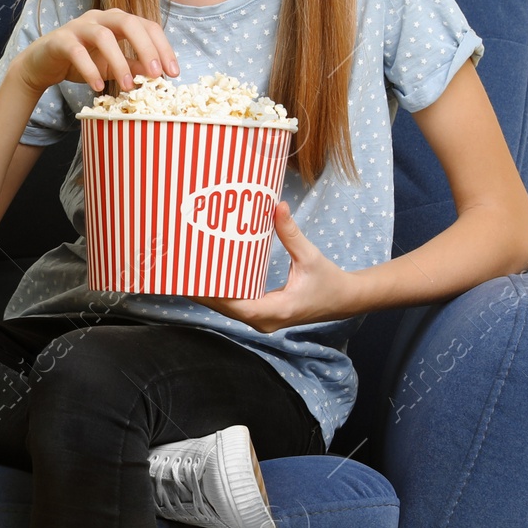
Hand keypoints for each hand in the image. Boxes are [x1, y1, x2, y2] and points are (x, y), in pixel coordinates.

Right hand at [15, 7, 180, 95]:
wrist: (42, 64)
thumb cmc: (80, 62)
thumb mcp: (111, 66)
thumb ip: (133, 65)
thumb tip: (158, 73)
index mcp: (116, 21)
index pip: (146, 26)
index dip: (163, 47)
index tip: (173, 72)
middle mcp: (100, 18)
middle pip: (128, 22)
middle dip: (146, 48)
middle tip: (156, 74)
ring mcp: (79, 26)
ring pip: (103, 36)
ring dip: (119, 62)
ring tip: (128, 87)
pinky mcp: (60, 40)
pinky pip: (77, 52)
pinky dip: (89, 69)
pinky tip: (98, 86)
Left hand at [195, 202, 361, 331]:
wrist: (344, 300)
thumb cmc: (329, 281)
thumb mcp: (310, 256)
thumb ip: (291, 233)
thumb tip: (277, 207)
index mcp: (277, 310)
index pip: (239, 306)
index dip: (216, 295)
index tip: (196, 279)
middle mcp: (266, 321)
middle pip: (227, 309)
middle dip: (205, 292)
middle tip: (183, 271)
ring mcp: (263, 321)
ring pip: (230, 310)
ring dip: (211, 294)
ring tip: (189, 275)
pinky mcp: (263, 316)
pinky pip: (237, 307)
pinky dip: (223, 295)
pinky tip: (208, 280)